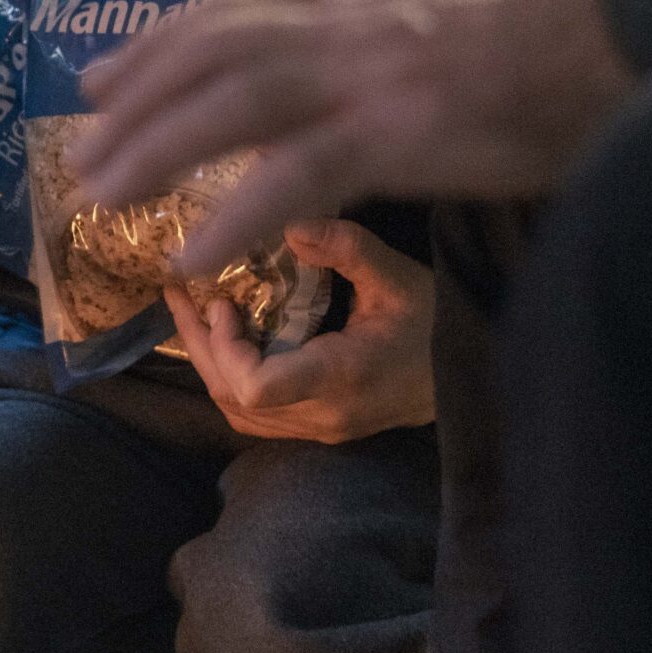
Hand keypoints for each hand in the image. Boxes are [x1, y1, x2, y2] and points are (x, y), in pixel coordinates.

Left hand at [73, 0, 637, 269]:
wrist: (639, 31)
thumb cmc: (562, 47)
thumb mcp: (449, 38)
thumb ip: (386, 58)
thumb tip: (347, 95)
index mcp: (363, 4)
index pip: (237, 16)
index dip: (162, 46)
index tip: (107, 79)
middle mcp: (352, 27)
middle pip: (214, 55)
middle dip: (138, 103)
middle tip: (82, 152)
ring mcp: (373, 75)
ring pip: (232, 104)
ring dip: (155, 152)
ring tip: (101, 199)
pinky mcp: (405, 128)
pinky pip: (298, 175)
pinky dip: (235, 215)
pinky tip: (193, 257)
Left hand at [165, 219, 435, 441]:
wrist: (470, 377)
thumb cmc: (438, 323)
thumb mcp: (399, 275)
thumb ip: (346, 248)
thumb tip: (290, 224)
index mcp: (342, 377)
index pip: (256, 388)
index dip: (225, 348)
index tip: (226, 301)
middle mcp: (324, 414)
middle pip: (233, 398)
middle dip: (200, 344)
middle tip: (180, 292)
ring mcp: (320, 428)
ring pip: (238, 412)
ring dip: (210, 362)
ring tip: (194, 311)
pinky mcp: (319, 428)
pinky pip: (257, 416)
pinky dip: (231, 378)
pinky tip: (227, 340)